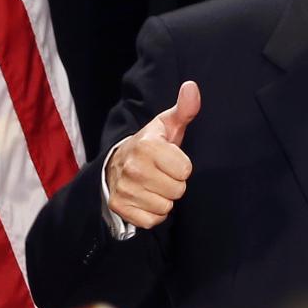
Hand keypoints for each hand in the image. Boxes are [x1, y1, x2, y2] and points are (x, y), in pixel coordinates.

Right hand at [106, 80, 199, 229]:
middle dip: (174, 184)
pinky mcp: (121, 207)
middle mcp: (133, 167)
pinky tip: (146, 198)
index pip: (185, 171)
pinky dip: (153, 213)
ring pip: (165, 207)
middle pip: (177, 190)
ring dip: (163, 199)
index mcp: (147, 145)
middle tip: (162, 174)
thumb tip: (192, 87)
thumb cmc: (150, 145)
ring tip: (153, 185)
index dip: (181, 166)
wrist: (115, 164)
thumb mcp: (167, 125)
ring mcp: (125, 188)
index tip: (170, 160)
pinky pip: (152, 220)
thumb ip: (184, 109)